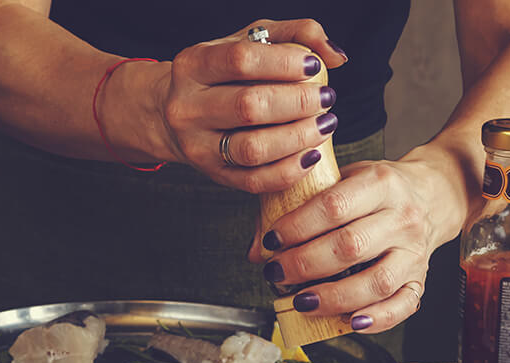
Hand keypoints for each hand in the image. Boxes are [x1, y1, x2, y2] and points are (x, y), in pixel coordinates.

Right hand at [156, 19, 345, 192]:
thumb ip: (296, 34)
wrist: (175, 114)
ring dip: (298, 137)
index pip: (241, 60)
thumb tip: (335, 56)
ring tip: (324, 124)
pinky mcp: (213, 174)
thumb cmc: (223, 73)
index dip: (284, 63)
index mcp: (193, 65)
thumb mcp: (250, 40)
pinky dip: (289, 171)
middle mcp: (187, 107)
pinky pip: (254, 181)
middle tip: (325, 98)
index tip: (314, 67)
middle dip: (298, 102)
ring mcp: (197, 146)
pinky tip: (311, 154)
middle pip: (248, 106)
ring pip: (253, 148)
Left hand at [247, 153, 467, 332]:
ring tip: (301, 302)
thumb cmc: (375, 191)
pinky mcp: (420, 279)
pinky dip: (378, 319)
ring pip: (376, 281)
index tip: (272, 241)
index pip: (334, 206)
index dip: (297, 226)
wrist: (431, 194)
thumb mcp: (339, 181)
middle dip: (305, 264)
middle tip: (276, 273)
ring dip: (334, 297)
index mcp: (380, 183)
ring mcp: (414, 251)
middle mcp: (402, 217)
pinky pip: (403, 305)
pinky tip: (350, 323)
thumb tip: (257, 250)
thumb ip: (296, 208)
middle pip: (350, 246)